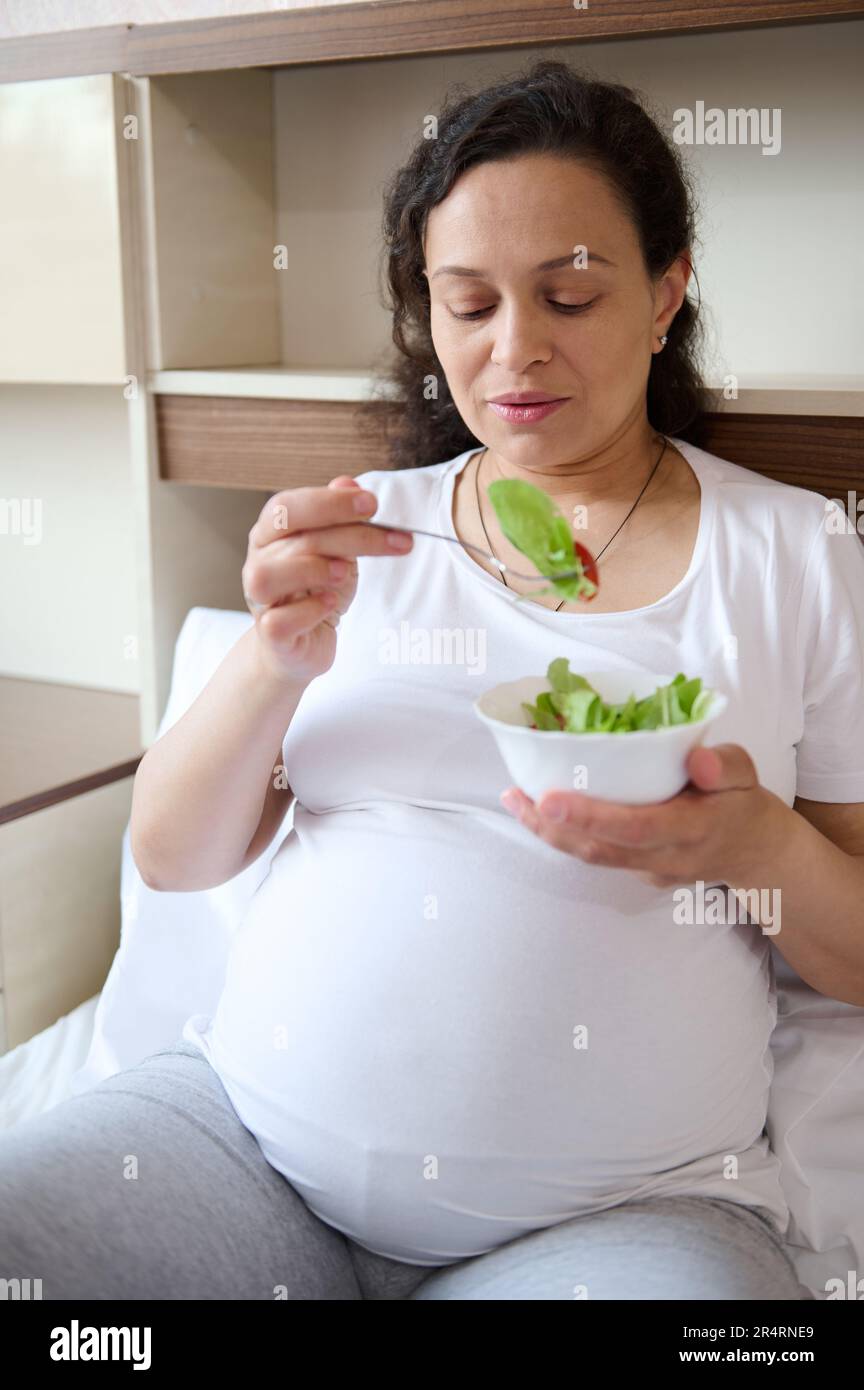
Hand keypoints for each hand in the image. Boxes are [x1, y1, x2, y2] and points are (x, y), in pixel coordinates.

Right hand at [242, 475, 412, 683]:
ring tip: (346, 573)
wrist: (302, 645)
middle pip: (292, 537)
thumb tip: (349, 482)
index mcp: (271, 533)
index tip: (372, 504)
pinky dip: (308, 611)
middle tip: (393, 538)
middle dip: (346, 532)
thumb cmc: (317, 592)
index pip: (288, 506)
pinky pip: (278, 621)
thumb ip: (340, 519)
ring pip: (268, 575)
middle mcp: (258, 561)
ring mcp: (260, 599)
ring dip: (313, 569)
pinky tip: (331, 604)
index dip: (329, 501)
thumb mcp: (336, 550)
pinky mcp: (270, 634)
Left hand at [499, 744, 783, 887]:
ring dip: (549, 833)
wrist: (754, 853)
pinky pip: (597, 855)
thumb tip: (696, 761)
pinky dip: (565, 835)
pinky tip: (538, 809)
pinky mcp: (637, 872)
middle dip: (553, 828)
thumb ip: (724, 766)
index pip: (638, 827)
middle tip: (516, 796)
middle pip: (602, 849)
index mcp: (694, 829)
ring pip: (593, 857)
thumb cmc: (742, 802)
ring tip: (514, 799)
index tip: (550, 799)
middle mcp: (667, 857)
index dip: (592, 816)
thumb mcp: (746, 774)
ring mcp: (650, 871)